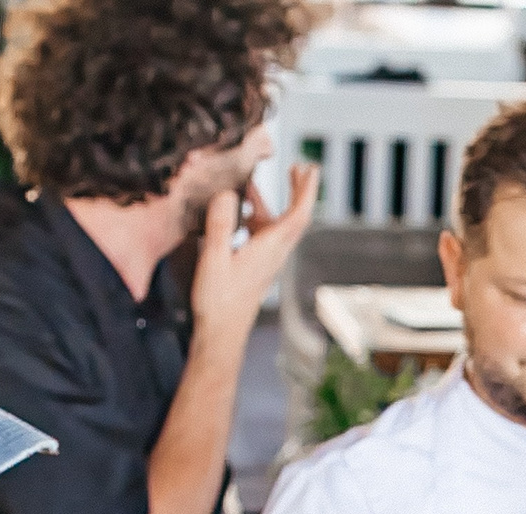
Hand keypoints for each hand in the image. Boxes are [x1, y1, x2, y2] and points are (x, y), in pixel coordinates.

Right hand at [191, 164, 318, 338]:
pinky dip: (255, 218)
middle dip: (298, 191)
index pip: (297, 215)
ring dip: (271, 203)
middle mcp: (274, 254)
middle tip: (298, 167)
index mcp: (269, 250)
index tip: (312, 168)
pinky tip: (238, 213)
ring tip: (252, 184)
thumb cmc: (218, 301)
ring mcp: (267, 261)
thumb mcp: (214, 259)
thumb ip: (220, 225)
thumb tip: (226, 194)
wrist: (221, 333)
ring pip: (275, 225)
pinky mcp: (257, 267)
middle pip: (294, 217)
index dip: (306, 190)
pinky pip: (263, 236)